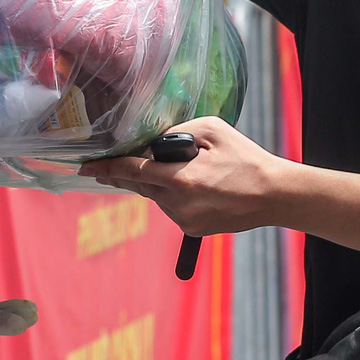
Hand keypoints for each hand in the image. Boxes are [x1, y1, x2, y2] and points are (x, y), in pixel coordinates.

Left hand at [79, 118, 288, 236]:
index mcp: (182, 180)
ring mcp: (185, 220)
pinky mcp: (192, 229)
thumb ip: (176, 132)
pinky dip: (172, 195)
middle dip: (126, 174)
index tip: (86, 167)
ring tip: (183, 170)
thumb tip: (151, 142)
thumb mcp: (211, 130)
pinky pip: (170, 207)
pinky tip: (193, 185)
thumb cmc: (244, 158)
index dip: (107, 168)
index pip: (134, 172)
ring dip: (156, 183)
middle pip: (139, 186)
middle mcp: (179, 204)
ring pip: (155, 197)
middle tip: (106, 167)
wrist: (273, 195)